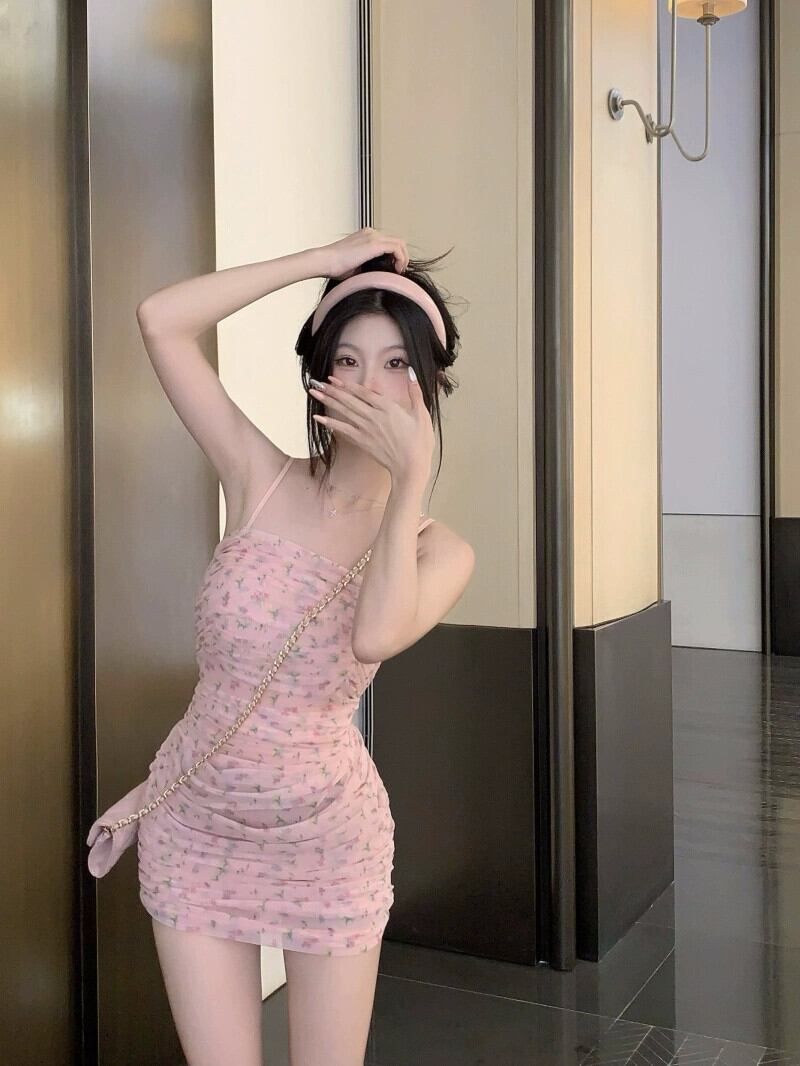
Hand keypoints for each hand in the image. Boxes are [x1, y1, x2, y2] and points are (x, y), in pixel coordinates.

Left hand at [309, 369, 433, 484]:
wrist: (411, 466)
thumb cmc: (419, 442)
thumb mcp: (422, 414)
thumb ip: (415, 392)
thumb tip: (412, 372)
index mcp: (387, 407)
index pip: (363, 392)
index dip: (347, 385)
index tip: (334, 379)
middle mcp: (373, 416)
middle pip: (349, 400)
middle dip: (332, 390)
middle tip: (317, 383)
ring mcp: (366, 429)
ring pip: (344, 412)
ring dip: (328, 402)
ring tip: (315, 394)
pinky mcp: (362, 442)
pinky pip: (343, 431)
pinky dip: (330, 424)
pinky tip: (319, 419)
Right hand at [316, 227, 409, 279]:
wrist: (325, 261)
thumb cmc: (335, 266)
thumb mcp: (356, 265)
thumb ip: (369, 266)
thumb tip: (379, 276)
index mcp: (366, 236)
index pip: (388, 242)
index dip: (395, 256)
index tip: (394, 269)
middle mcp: (371, 233)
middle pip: (396, 241)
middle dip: (402, 256)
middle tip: (400, 271)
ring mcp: (373, 237)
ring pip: (399, 243)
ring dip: (403, 258)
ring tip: (399, 271)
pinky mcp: (374, 244)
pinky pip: (396, 248)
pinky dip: (400, 259)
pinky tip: (396, 270)